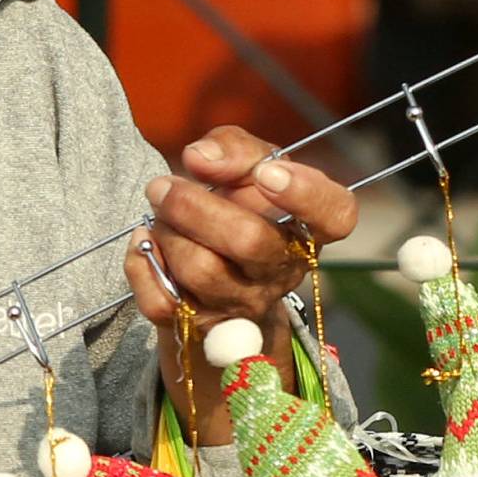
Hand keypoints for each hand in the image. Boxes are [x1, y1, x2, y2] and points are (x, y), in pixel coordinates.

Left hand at [124, 124, 357, 443]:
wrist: (216, 268)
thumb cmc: (239, 206)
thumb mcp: (247, 166)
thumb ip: (233, 149)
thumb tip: (199, 159)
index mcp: (308, 228)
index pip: (335, 216)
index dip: (304, 194)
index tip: (266, 172)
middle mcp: (283, 271)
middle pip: (248, 241)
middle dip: (194, 206)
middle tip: (162, 186)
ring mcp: (243, 304)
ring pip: (201, 270)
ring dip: (167, 232)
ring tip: (158, 214)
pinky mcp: (201, 327)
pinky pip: (162, 301)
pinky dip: (142, 264)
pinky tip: (144, 242)